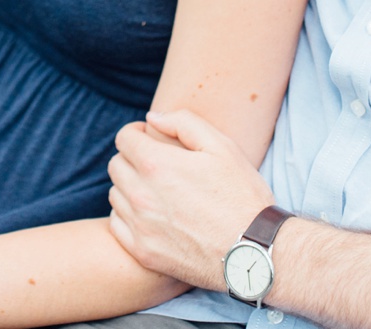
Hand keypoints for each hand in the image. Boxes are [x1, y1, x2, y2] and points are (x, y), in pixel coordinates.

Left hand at [107, 110, 274, 291]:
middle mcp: (142, 195)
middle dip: (131, 157)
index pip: (124, 138)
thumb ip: (183, 122)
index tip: (148, 138)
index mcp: (157, 165)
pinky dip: (128, 216)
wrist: (254, 251)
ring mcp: (140, 226)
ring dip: (129, 186)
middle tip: (154, 164)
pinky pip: (117, 225)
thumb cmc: (242, 195)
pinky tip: (150, 215)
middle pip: (116, 165)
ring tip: (155, 190)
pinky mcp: (143, 252)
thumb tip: (151, 118)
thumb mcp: (222, 147)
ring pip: (115, 194)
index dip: (136, 132)